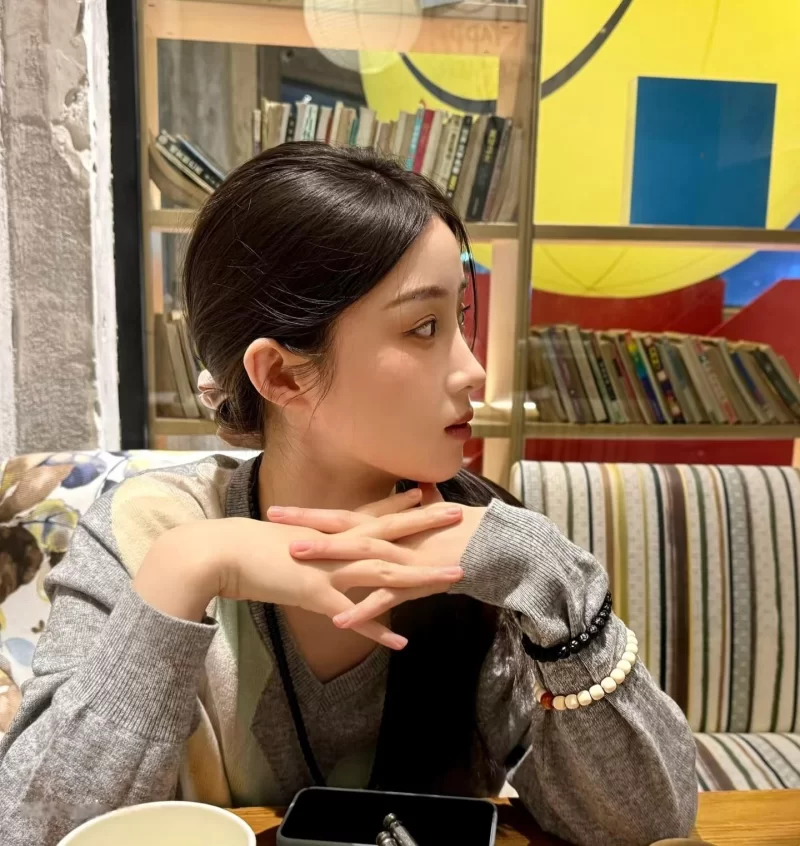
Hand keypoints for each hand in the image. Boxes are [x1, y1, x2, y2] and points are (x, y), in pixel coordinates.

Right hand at [135, 488, 464, 650]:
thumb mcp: (287, 537)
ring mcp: (329, 570)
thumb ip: (310, 542)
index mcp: (328, 531)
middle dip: (426, 524)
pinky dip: (378, 630)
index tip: (429, 493)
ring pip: (384, 573)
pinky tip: (401, 642)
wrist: (222, 554)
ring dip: (421, 577)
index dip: (401, 504)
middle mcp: (336, 546)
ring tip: (454, 578)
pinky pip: (354, 617)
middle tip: (459, 514)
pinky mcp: (316, 596)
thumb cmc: (249, 545)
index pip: (372, 513)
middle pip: (389, 534)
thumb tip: (320, 544)